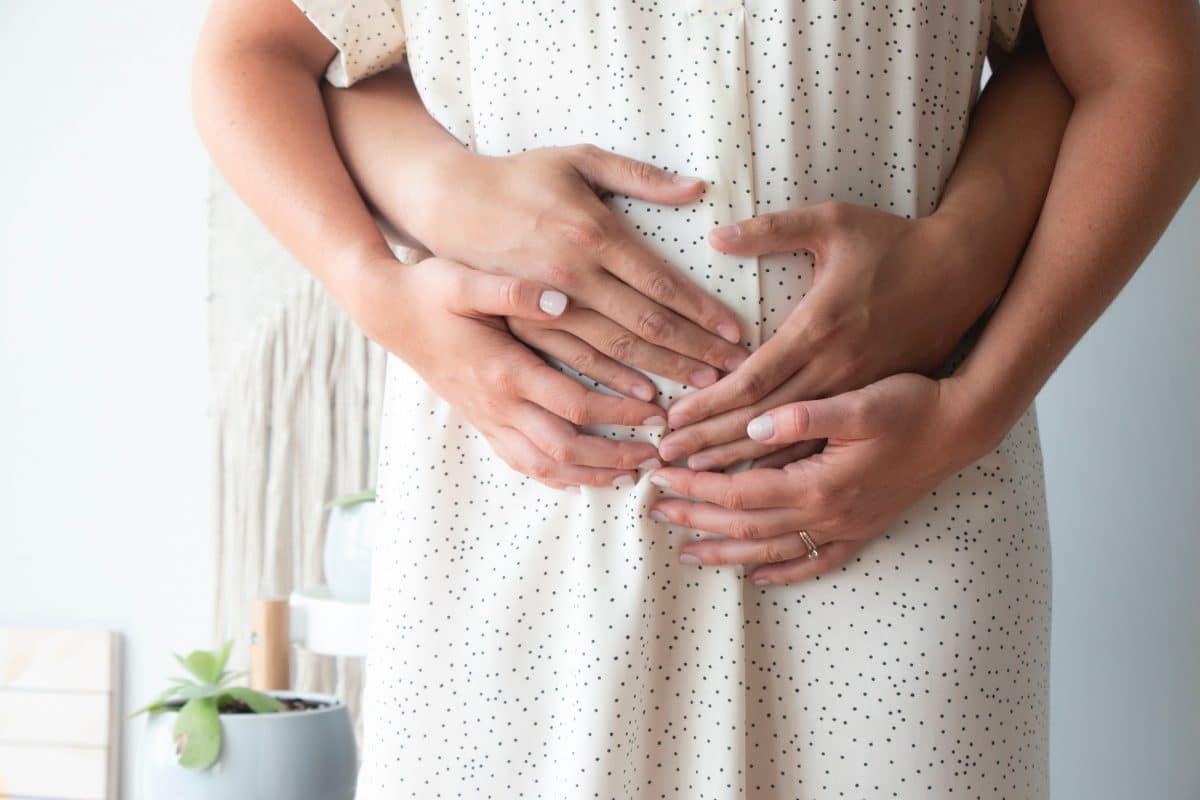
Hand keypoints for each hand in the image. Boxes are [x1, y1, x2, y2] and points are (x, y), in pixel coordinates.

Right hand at [349, 256, 666, 490]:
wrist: (387, 313)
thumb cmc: (429, 290)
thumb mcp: (465, 280)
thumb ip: (513, 291)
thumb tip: (562, 299)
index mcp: (503, 370)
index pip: (574, 404)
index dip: (620, 413)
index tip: (657, 411)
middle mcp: (497, 404)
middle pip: (565, 449)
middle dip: (614, 457)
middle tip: (655, 455)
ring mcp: (486, 418)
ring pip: (543, 466)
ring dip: (589, 476)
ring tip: (628, 476)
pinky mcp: (479, 422)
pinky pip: (520, 463)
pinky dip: (554, 477)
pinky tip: (579, 479)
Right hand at [406, 144, 749, 389]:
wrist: (448, 204)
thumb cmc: (519, 177)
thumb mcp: (578, 158)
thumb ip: (639, 176)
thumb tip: (696, 188)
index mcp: (593, 234)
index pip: (660, 284)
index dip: (702, 311)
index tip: (736, 332)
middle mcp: (573, 276)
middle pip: (646, 326)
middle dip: (695, 351)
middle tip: (735, 371)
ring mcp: (547, 307)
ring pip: (615, 352)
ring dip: (663, 372)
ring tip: (702, 389)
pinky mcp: (526, 324)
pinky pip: (575, 364)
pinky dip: (611, 385)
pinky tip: (642, 400)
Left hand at [646, 373, 992, 584]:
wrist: (962, 428)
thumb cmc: (910, 406)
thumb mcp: (858, 401)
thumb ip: (803, 416)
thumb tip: (754, 425)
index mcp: (817, 483)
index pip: (738, 491)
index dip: (695, 486)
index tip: (660, 476)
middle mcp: (827, 515)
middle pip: (746, 526)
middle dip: (697, 518)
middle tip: (654, 511)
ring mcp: (846, 527)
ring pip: (773, 551)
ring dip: (727, 551)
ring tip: (688, 552)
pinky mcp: (863, 529)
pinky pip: (817, 561)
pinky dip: (785, 572)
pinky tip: (760, 577)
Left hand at [658, 201, 999, 468]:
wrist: (966, 274)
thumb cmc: (894, 243)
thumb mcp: (834, 221)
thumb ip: (773, 229)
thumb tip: (716, 235)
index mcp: (818, 329)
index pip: (751, 380)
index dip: (707, 404)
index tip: (670, 421)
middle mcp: (834, 370)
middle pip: (760, 421)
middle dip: (709, 442)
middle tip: (664, 459)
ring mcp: (856, 393)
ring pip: (790, 444)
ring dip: (740, 463)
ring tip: (695, 478)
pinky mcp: (872, 403)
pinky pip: (823, 447)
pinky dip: (787, 466)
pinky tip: (757, 485)